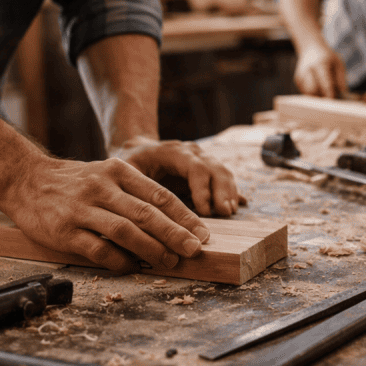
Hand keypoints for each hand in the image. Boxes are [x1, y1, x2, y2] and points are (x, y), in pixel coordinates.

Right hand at [2, 155, 212, 273]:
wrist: (25, 180)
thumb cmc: (74, 182)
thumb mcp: (105, 175)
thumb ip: (134, 195)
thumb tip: (172, 224)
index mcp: (117, 171)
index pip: (159, 195)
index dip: (184, 216)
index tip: (202, 233)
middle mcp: (101, 188)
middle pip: (146, 213)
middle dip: (175, 234)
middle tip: (195, 250)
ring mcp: (82, 210)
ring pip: (125, 231)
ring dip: (151, 249)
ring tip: (170, 261)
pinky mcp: (64, 231)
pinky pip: (98, 249)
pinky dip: (118, 261)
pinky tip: (132, 267)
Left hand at [110, 136, 246, 217]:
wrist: (139, 151)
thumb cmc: (130, 163)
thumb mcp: (125, 171)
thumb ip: (134, 187)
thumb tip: (141, 214)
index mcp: (173, 151)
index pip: (195, 167)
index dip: (202, 189)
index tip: (204, 211)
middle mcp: (192, 153)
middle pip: (215, 168)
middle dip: (221, 191)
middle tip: (224, 213)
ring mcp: (202, 160)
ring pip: (223, 172)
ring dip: (229, 193)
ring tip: (230, 212)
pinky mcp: (207, 172)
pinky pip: (224, 179)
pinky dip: (232, 192)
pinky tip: (240, 205)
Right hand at [294, 42, 348, 97]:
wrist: (311, 49)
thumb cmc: (328, 57)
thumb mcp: (338, 63)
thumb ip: (341, 78)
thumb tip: (343, 92)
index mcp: (319, 64)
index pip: (325, 84)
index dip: (330, 95)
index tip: (335, 104)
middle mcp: (307, 70)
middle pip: (314, 91)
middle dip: (322, 97)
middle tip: (331, 98)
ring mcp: (301, 76)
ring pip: (309, 94)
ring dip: (318, 96)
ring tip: (325, 90)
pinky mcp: (297, 81)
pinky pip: (306, 93)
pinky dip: (314, 94)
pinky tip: (318, 87)